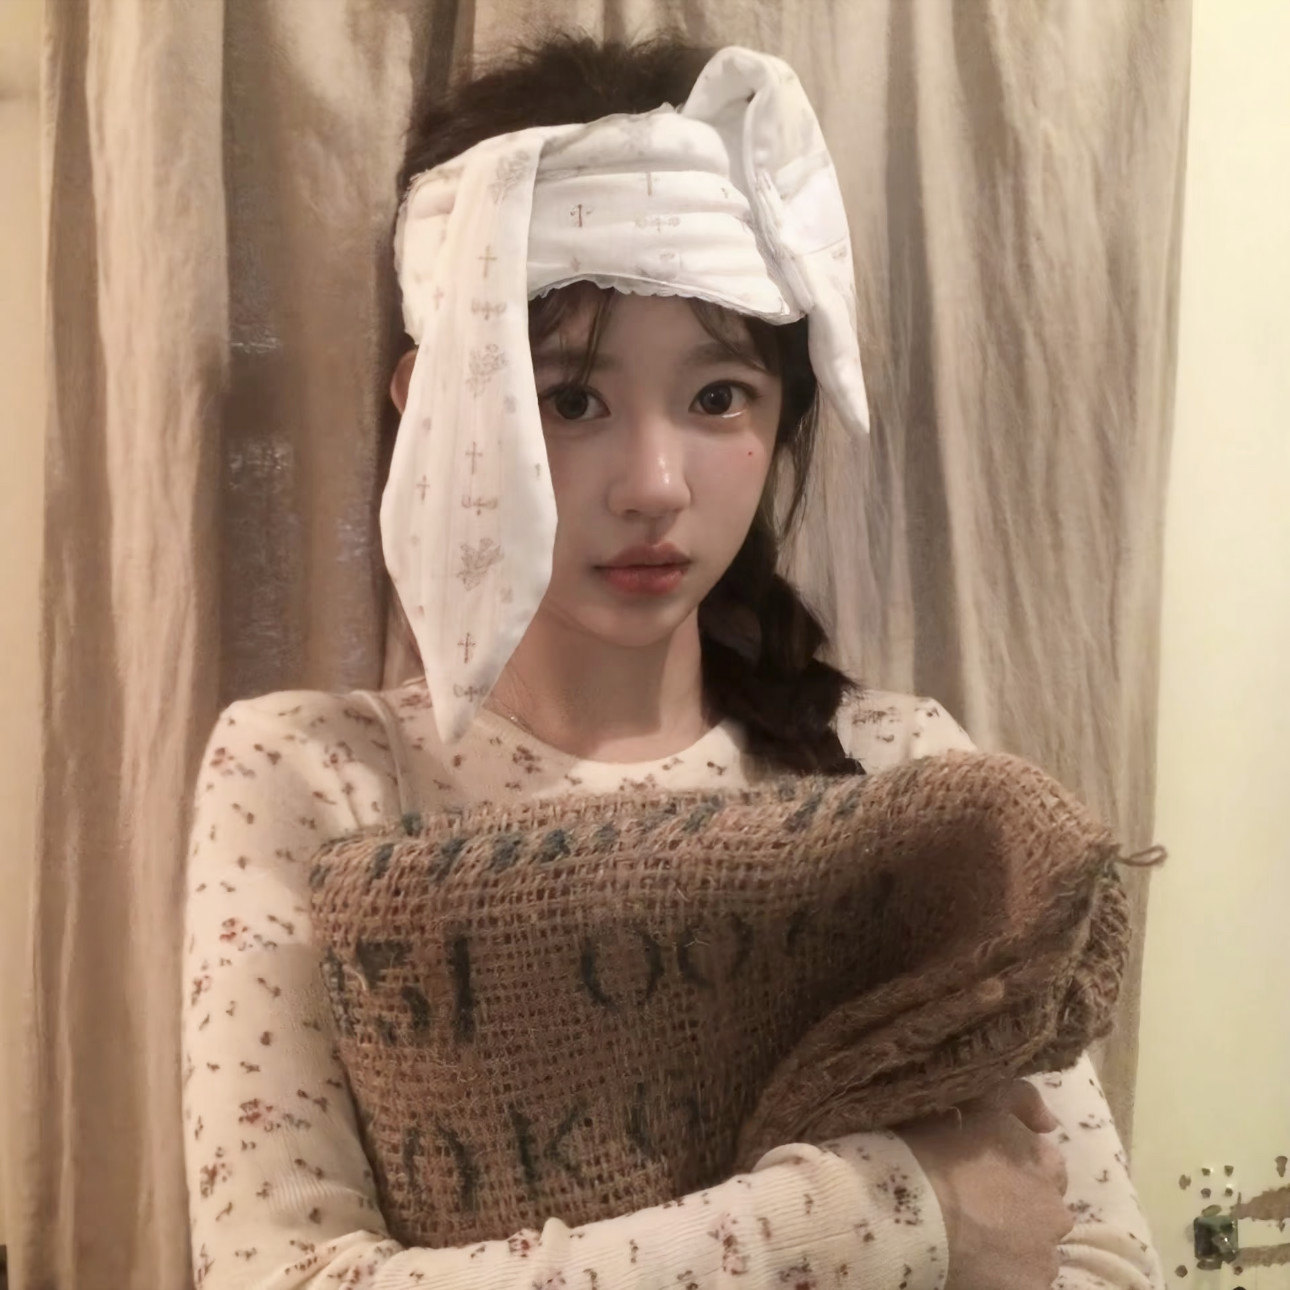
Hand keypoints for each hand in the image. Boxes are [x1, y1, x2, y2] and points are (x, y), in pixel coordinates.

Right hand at [897, 1081, 1071, 1289]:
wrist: (914, 1207)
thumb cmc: (937, 1148)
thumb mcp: (977, 1102)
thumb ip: (1019, 1098)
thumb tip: (1050, 1122)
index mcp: (1044, 1160)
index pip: (1046, 1166)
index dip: (1017, 1169)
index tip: (987, 1174)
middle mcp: (1056, 1208)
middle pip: (1044, 1210)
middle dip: (1021, 1209)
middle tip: (978, 1208)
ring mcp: (1045, 1254)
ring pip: (1035, 1250)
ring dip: (1013, 1245)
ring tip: (972, 1238)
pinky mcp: (1029, 1288)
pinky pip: (1020, 1281)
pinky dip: (1003, 1275)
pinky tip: (973, 1265)